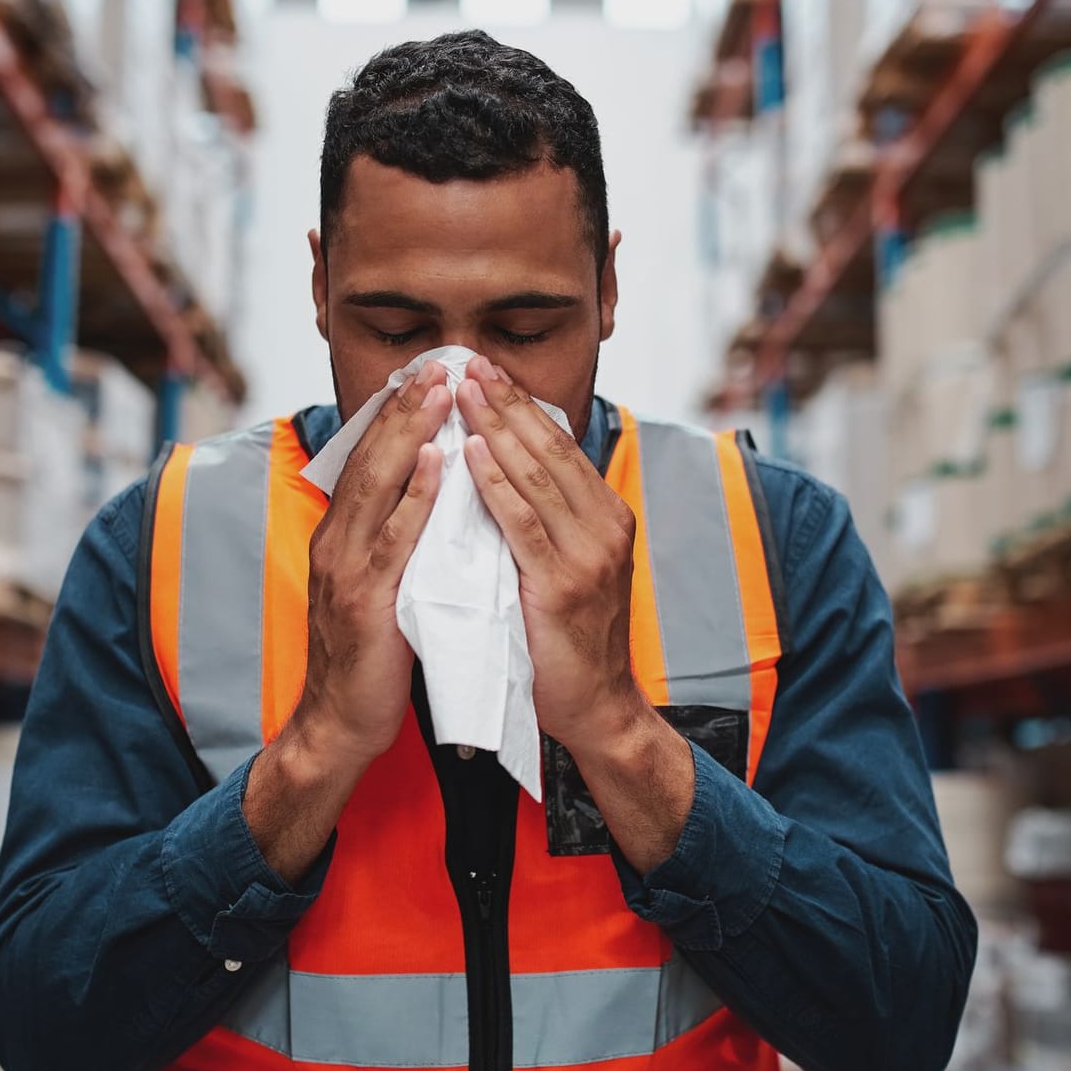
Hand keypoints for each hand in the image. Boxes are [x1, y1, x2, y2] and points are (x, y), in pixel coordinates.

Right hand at [291, 362, 451, 770]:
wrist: (340, 724)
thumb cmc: (371, 658)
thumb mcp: (379, 586)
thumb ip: (394, 541)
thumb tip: (428, 496)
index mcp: (340, 537)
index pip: (367, 461)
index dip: (395, 415)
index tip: (424, 373)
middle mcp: (336, 542)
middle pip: (370, 459)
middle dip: (404, 409)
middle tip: (438, 364)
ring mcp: (347, 569)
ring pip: (379, 486)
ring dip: (411, 434)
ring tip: (440, 392)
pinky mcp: (366, 600)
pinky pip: (396, 537)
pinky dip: (418, 495)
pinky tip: (439, 463)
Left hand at [454, 357, 649, 753]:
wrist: (597, 707)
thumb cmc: (571, 639)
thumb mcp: (567, 566)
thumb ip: (547, 520)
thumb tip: (506, 470)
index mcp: (607, 516)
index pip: (559, 446)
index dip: (521, 404)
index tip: (486, 369)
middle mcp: (606, 526)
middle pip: (549, 448)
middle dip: (507, 402)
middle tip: (469, 363)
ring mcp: (589, 555)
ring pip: (537, 476)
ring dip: (496, 428)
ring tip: (463, 391)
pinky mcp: (564, 584)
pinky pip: (523, 523)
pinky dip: (496, 484)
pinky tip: (472, 454)